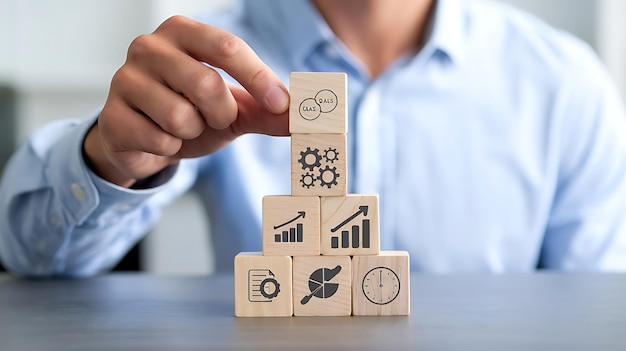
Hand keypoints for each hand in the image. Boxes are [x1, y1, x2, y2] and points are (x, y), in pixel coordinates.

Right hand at [84, 16, 289, 186]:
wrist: (146, 141)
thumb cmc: (191, 112)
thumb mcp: (234, 109)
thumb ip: (268, 110)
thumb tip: (304, 117)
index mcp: (185, 33)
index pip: (227, 46)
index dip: (258, 76)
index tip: (280, 103)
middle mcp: (150, 47)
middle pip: (207, 84)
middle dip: (221, 113)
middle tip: (213, 118)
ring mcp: (124, 78)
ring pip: (180, 116)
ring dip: (192, 132)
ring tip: (182, 126)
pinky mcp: (111, 115)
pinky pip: (159, 140)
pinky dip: (170, 148)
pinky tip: (159, 138)